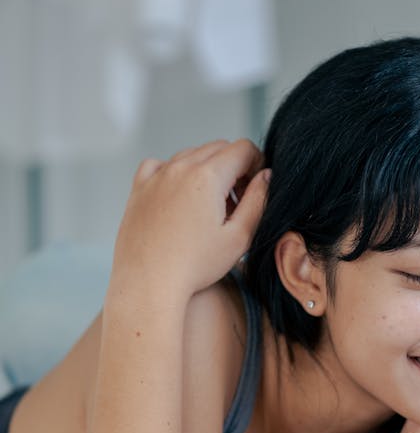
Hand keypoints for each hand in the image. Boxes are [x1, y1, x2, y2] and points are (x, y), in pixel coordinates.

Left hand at [111, 140, 267, 300]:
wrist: (148, 284)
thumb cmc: (195, 267)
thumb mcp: (239, 237)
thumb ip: (259, 201)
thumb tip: (266, 176)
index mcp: (207, 177)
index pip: (243, 148)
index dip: (257, 164)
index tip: (255, 189)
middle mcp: (179, 167)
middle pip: (218, 148)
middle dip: (234, 167)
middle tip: (236, 202)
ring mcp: (156, 175)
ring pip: (191, 155)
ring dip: (207, 171)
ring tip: (210, 206)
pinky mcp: (139, 188)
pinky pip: (161, 165)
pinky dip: (177, 173)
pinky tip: (181, 199)